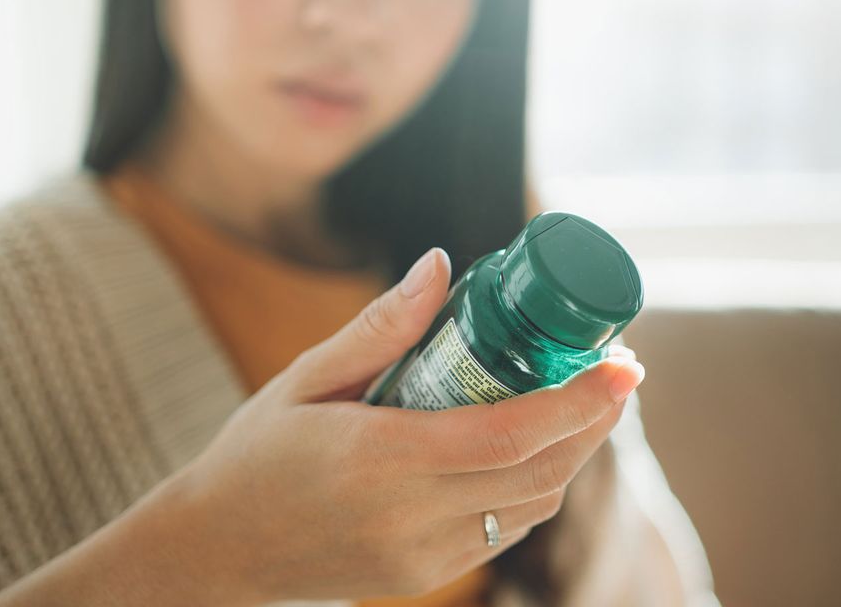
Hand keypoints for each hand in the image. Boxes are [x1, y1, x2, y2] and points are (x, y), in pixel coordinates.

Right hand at [170, 247, 646, 603]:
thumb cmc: (255, 453)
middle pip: (539, 471)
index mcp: (380, 458)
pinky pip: (503, 530)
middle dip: (594, 421)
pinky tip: (535, 446)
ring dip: (572, 454)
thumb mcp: (304, 377)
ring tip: (588, 402)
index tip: (624, 364)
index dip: (580, 400)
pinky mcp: (424, 575)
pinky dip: (533, 485)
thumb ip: (379, 327)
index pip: (510, 433)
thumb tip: (440, 265)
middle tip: (620, 371)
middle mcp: (409, 515)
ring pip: (531, 505)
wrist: (216, 549)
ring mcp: (421, 556)